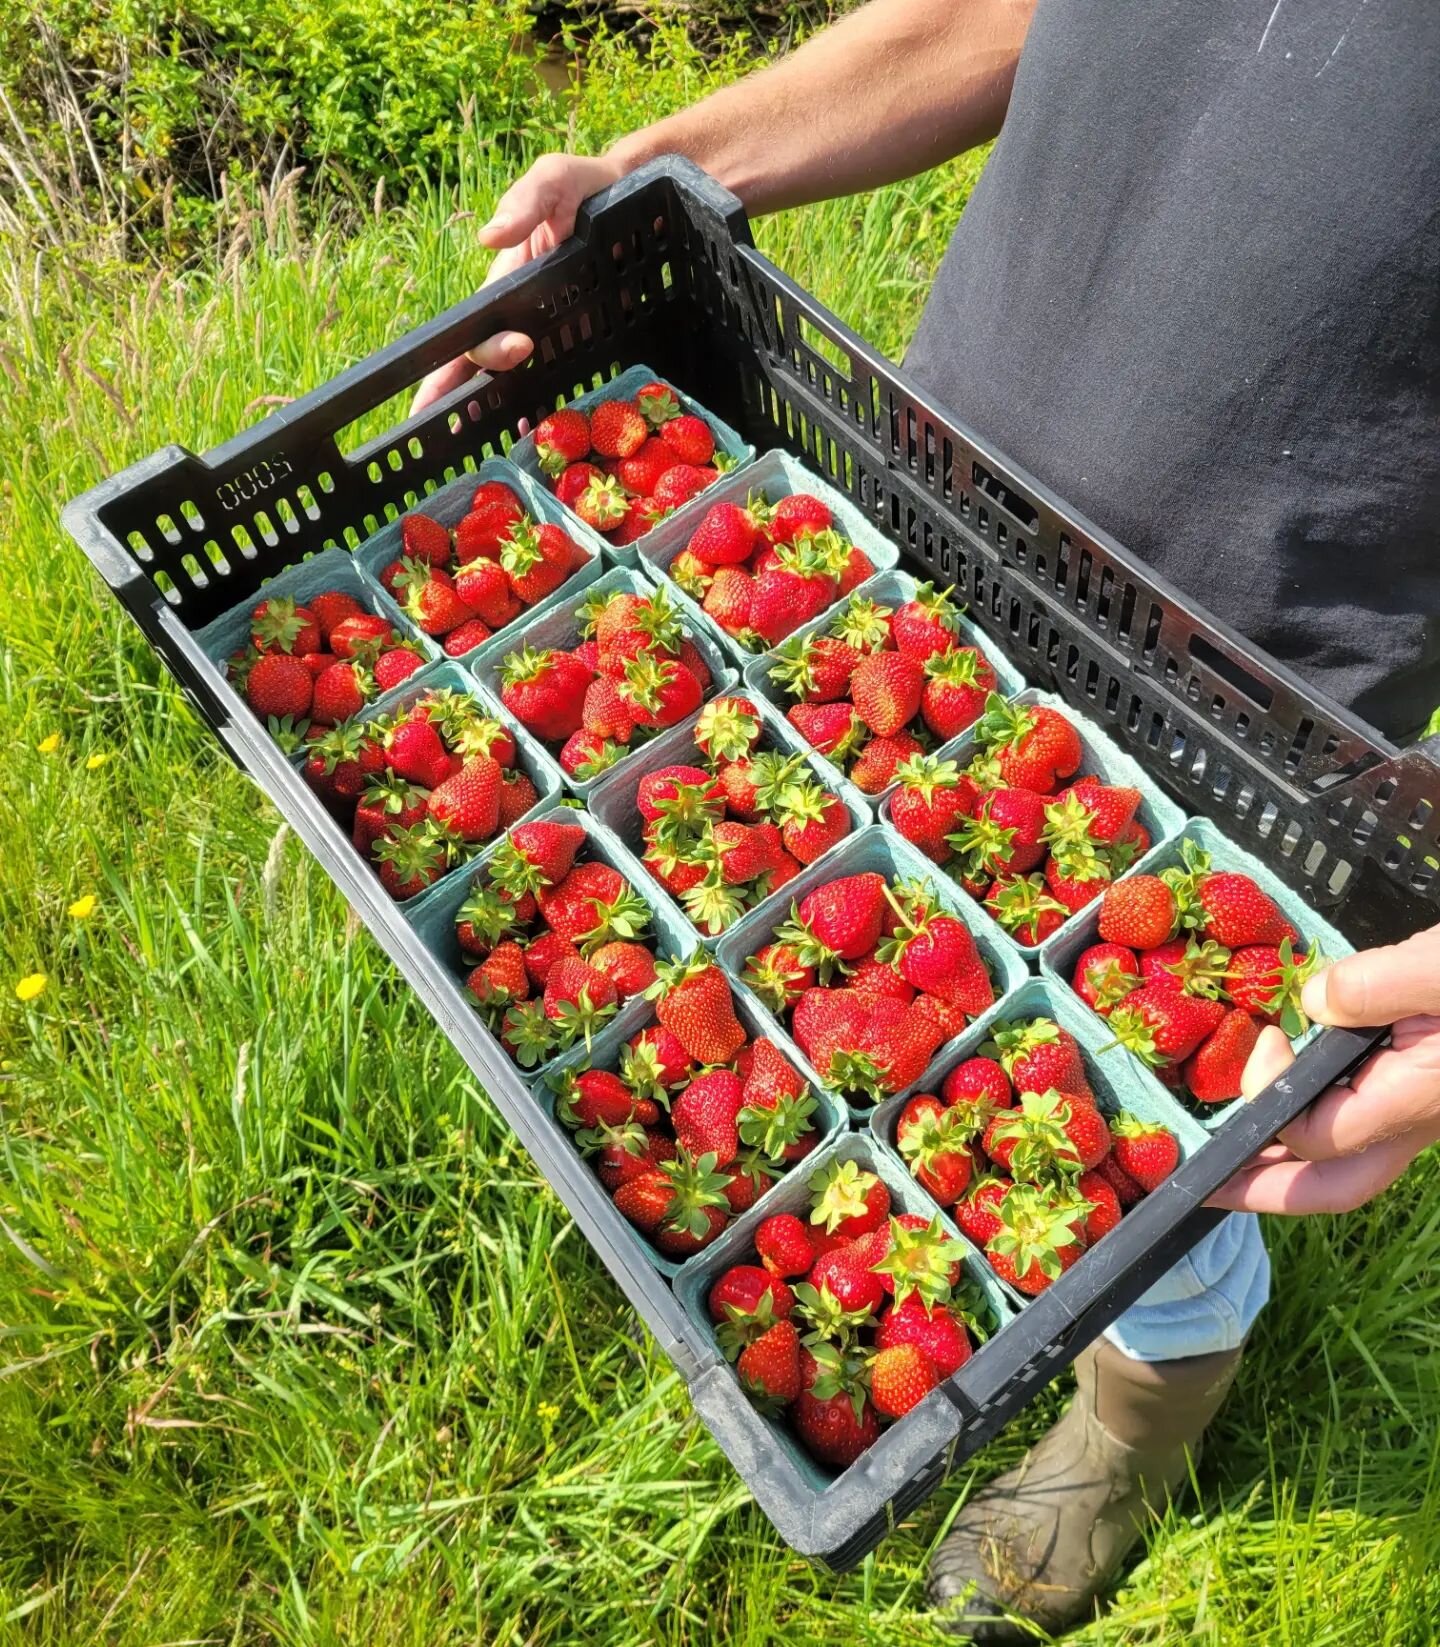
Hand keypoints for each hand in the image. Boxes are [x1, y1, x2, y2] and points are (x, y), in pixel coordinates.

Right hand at [410, 153, 624, 414]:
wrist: (635, 196)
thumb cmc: (585, 186)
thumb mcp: (554, 178)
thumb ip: (525, 202)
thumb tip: (489, 240)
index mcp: (502, 286)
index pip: (470, 331)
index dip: (468, 356)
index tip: (519, 347)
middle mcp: (518, 317)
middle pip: (482, 370)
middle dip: (467, 402)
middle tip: (489, 420)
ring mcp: (550, 333)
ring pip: (514, 384)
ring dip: (501, 416)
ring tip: (501, 448)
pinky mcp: (580, 340)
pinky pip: (558, 380)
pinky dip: (549, 409)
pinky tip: (548, 438)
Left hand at [1209, 924, 1439, 1213]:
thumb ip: (1381, 982)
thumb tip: (1314, 1003)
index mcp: (1421, 1098)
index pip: (1319, 1137)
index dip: (1267, 1103)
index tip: (1266, 1039)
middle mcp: (1422, 1115)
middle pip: (1340, 1184)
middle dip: (1270, 1191)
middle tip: (1209, 1185)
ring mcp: (1428, 1106)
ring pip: (1355, 1158)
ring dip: (1294, 1155)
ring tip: (1242, 1137)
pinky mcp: (1428, 1084)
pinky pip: (1368, 1119)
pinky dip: (1323, 1115)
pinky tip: (1299, 1084)